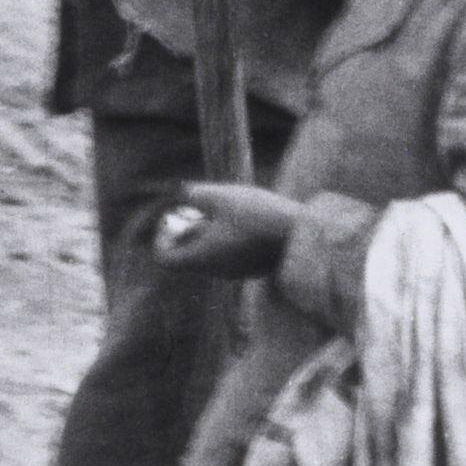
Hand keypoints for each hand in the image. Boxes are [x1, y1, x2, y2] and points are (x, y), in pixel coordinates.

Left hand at [154, 183, 298, 278]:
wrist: (303, 237)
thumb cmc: (259, 215)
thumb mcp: (223, 197)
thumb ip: (196, 194)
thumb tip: (182, 193)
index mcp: (203, 257)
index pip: (165, 259)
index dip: (162, 238)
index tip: (177, 217)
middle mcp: (216, 271)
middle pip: (186, 257)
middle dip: (186, 231)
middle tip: (198, 209)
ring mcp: (235, 272)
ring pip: (207, 256)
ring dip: (206, 234)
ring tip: (221, 210)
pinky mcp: (252, 268)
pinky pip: (227, 256)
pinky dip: (224, 239)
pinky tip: (241, 219)